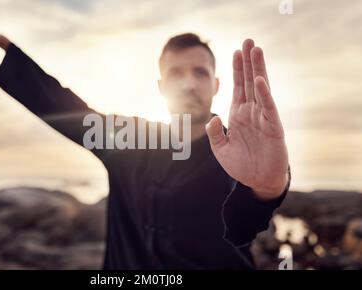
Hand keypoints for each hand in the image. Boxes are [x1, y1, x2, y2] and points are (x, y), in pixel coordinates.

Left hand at [205, 39, 288, 199]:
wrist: (257, 182)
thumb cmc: (241, 166)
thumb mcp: (220, 149)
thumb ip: (214, 133)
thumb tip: (212, 117)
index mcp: (238, 115)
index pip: (238, 87)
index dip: (237, 69)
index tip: (236, 51)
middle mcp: (251, 112)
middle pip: (249, 81)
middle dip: (248, 61)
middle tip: (248, 40)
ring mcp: (263, 118)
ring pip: (260, 89)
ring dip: (258, 69)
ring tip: (257, 49)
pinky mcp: (273, 128)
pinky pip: (268, 108)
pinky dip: (264, 94)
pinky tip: (260, 80)